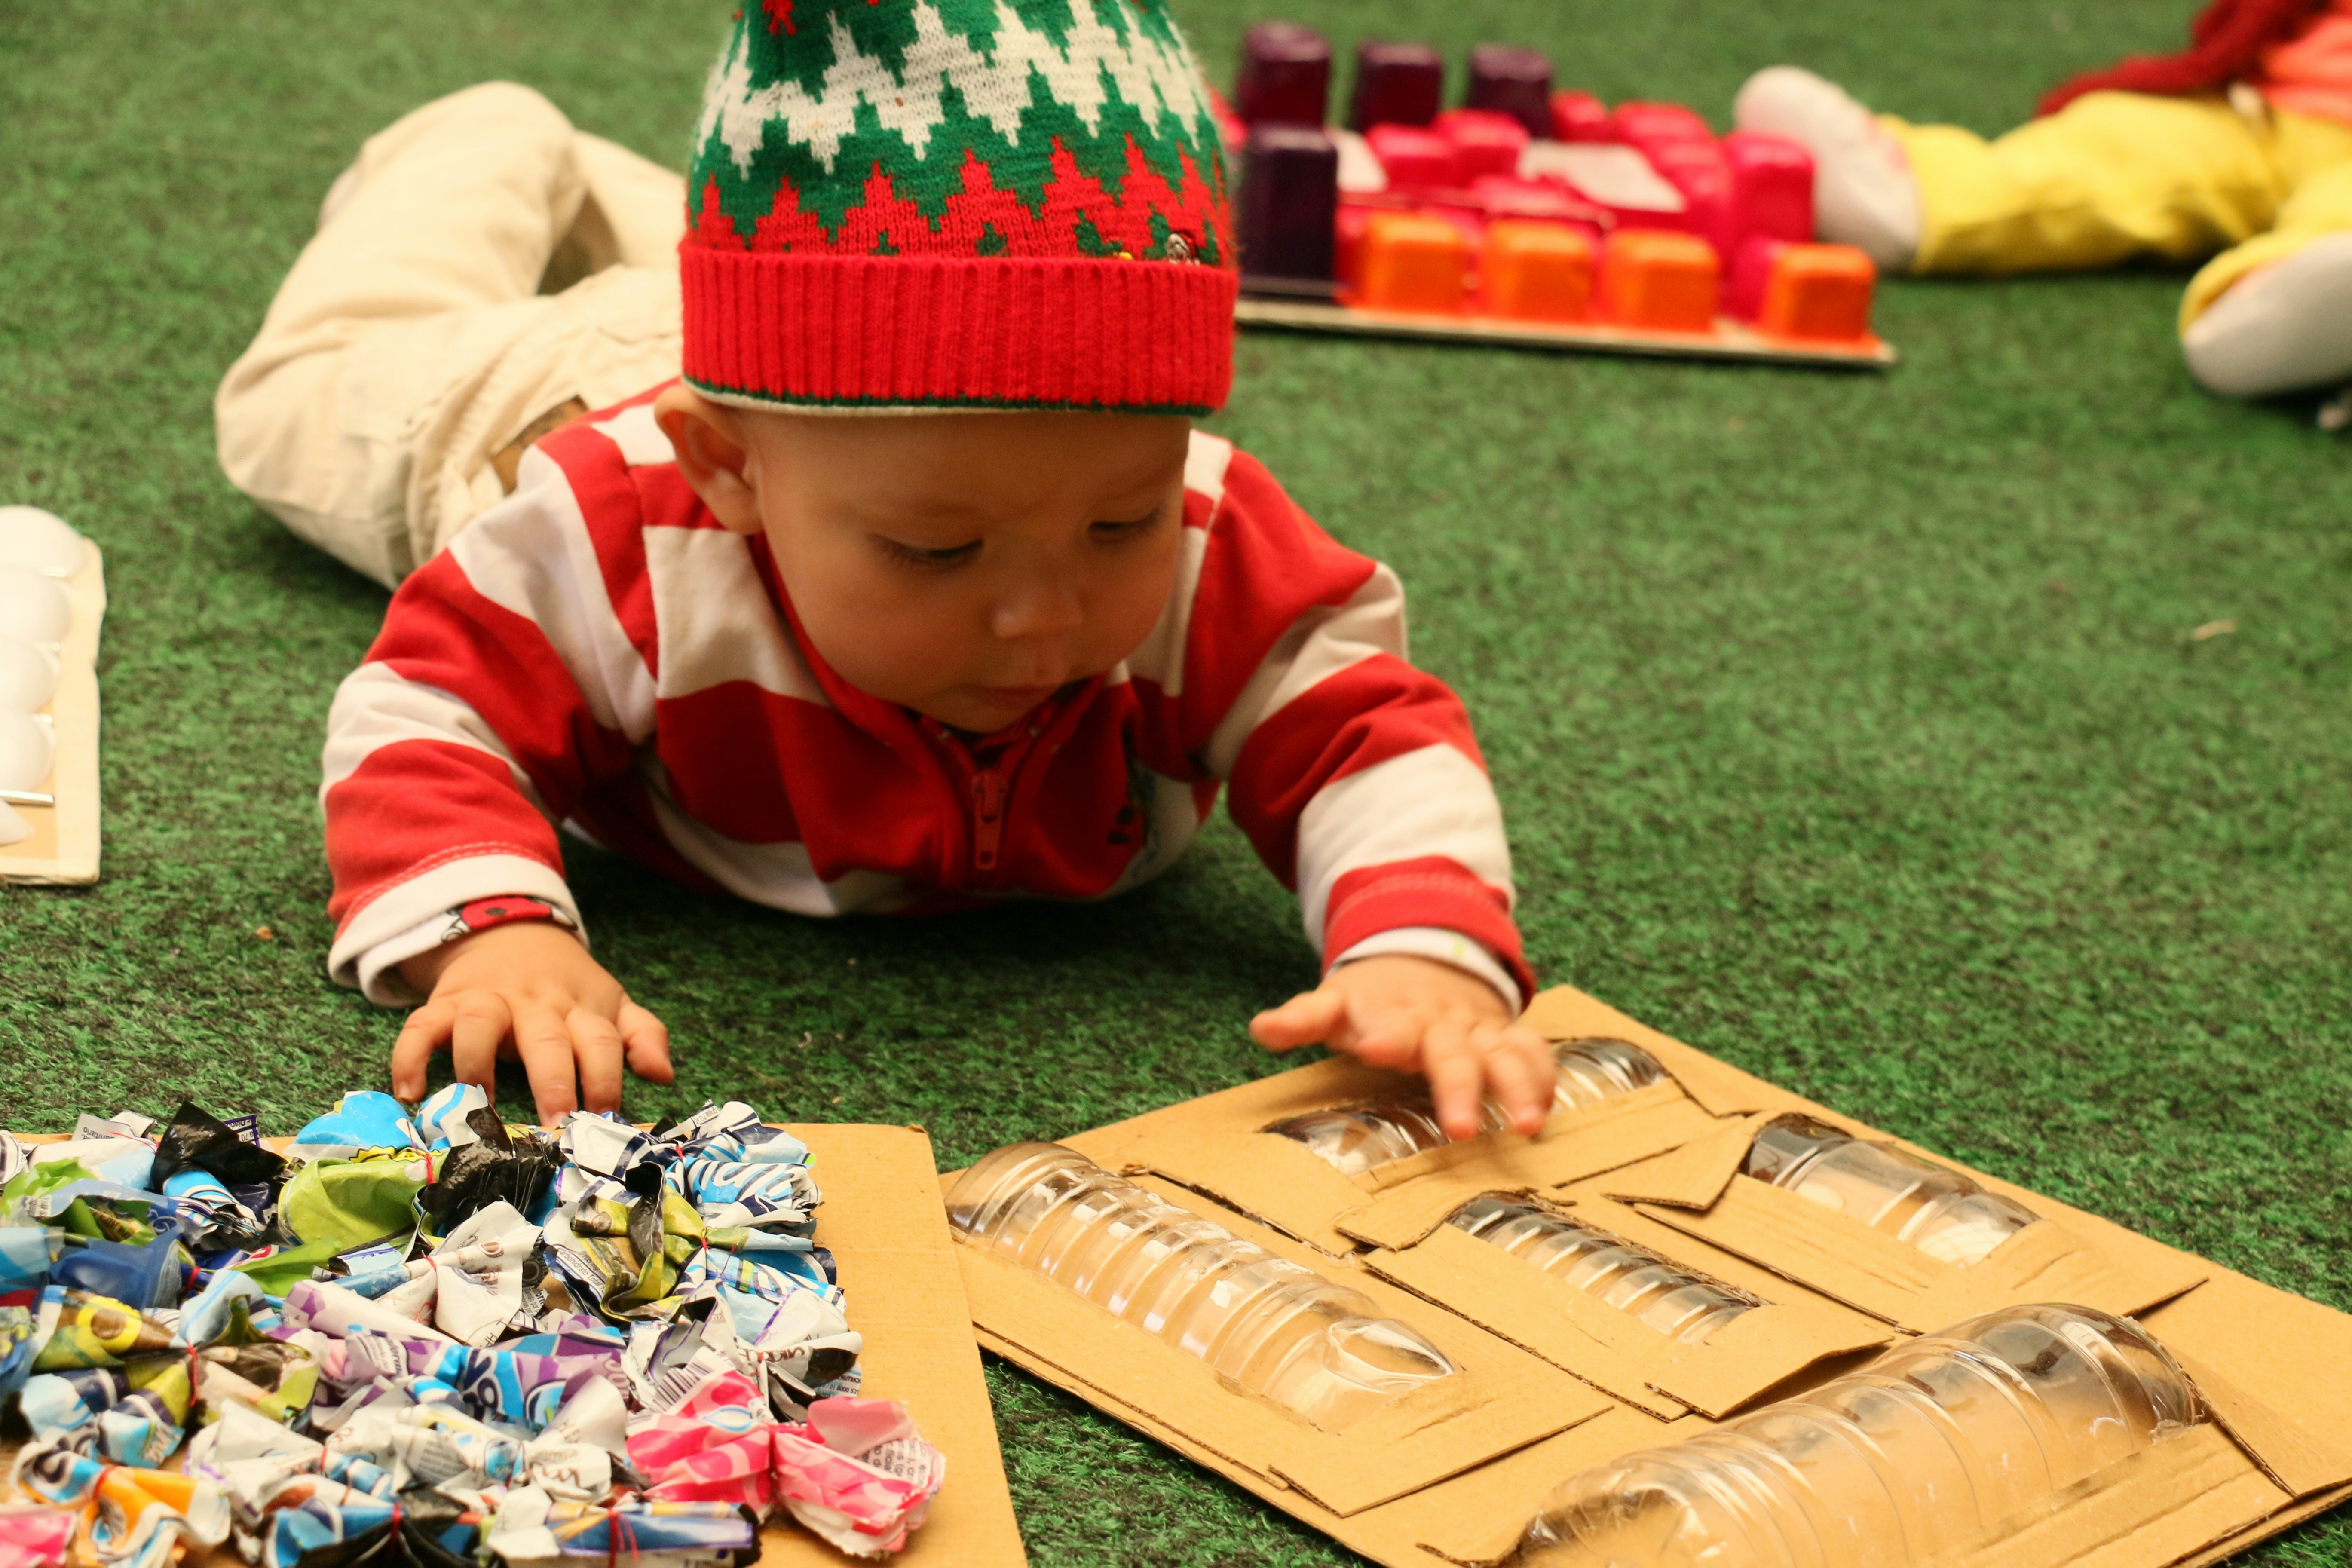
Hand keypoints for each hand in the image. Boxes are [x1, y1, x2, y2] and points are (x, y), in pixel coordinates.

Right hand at [392, 923, 674, 1123]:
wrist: (511, 932)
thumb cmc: (567, 986)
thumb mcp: (612, 1003)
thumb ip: (642, 1035)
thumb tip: (665, 1074)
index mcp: (581, 1010)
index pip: (601, 1044)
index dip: (605, 1081)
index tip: (606, 1122)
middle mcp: (536, 1005)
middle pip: (547, 1040)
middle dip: (553, 1082)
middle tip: (555, 1127)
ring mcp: (489, 1001)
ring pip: (479, 1023)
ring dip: (476, 1062)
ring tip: (477, 1105)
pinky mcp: (446, 1003)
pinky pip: (422, 1026)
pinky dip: (410, 1055)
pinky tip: (410, 1091)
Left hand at [1250, 955, 1555, 1141]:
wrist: (1423, 960)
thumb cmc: (1371, 1000)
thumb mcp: (1335, 1002)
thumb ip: (1302, 1017)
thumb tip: (1260, 1029)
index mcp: (1397, 1017)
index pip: (1392, 1028)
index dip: (1385, 1038)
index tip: (1376, 1049)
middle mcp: (1442, 1024)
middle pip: (1453, 1055)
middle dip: (1460, 1088)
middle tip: (1462, 1129)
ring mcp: (1478, 1031)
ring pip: (1505, 1054)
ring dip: (1518, 1087)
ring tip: (1526, 1126)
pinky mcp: (1504, 1039)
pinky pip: (1532, 1052)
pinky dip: (1543, 1076)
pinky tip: (1546, 1112)